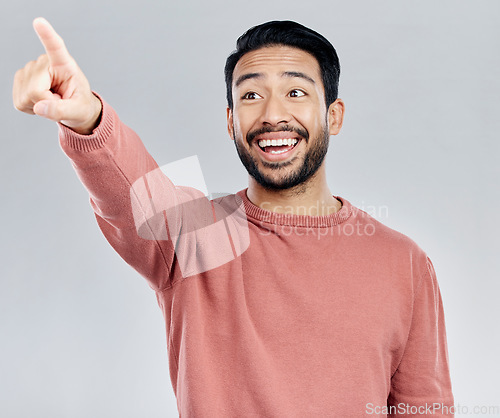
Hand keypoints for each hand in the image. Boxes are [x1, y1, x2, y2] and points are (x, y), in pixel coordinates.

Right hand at [13, 17, 101, 134]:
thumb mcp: (79, 111)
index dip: (46, 35)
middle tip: (61, 101)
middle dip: (48, 103)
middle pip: (35, 91)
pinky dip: (32, 108)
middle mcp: (43, 63)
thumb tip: (39, 108)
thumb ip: (62, 110)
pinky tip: (43, 102)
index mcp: (64, 64)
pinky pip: (20, 102)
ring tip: (53, 100)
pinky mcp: (20, 80)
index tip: (39, 22)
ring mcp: (28, 70)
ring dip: (40, 106)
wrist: (74, 108)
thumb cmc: (80, 104)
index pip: (55, 48)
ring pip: (26, 97)